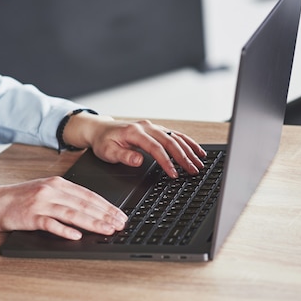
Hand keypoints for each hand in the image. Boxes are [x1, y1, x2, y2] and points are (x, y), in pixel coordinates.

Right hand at [0, 177, 127, 239]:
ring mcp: (41, 203)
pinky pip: (50, 224)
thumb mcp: (46, 191)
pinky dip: (64, 230)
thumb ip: (67, 197)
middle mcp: (51, 191)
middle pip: (84, 204)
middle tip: (120, 224)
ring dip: (92, 223)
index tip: (120, 215)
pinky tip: (76, 235)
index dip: (107, 206)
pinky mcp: (31, 217)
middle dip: (105, 215)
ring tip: (107, 230)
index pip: (89, 195)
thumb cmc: (21, 198)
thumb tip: (92, 209)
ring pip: (72, 213)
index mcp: (58, 184)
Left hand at [63, 114, 206, 177]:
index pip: (155, 148)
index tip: (173, 174)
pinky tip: (197, 150)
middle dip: (183, 157)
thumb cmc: (103, 142)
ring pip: (175, 137)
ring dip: (189, 150)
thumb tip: (138, 160)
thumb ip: (123, 156)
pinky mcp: (156, 129)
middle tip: (193, 171)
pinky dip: (188, 142)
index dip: (166, 161)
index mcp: (134, 132)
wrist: (101, 129)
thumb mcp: (107, 152)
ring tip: (199, 163)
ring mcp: (153, 127)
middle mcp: (146, 127)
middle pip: (169, 141)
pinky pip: (175, 135)